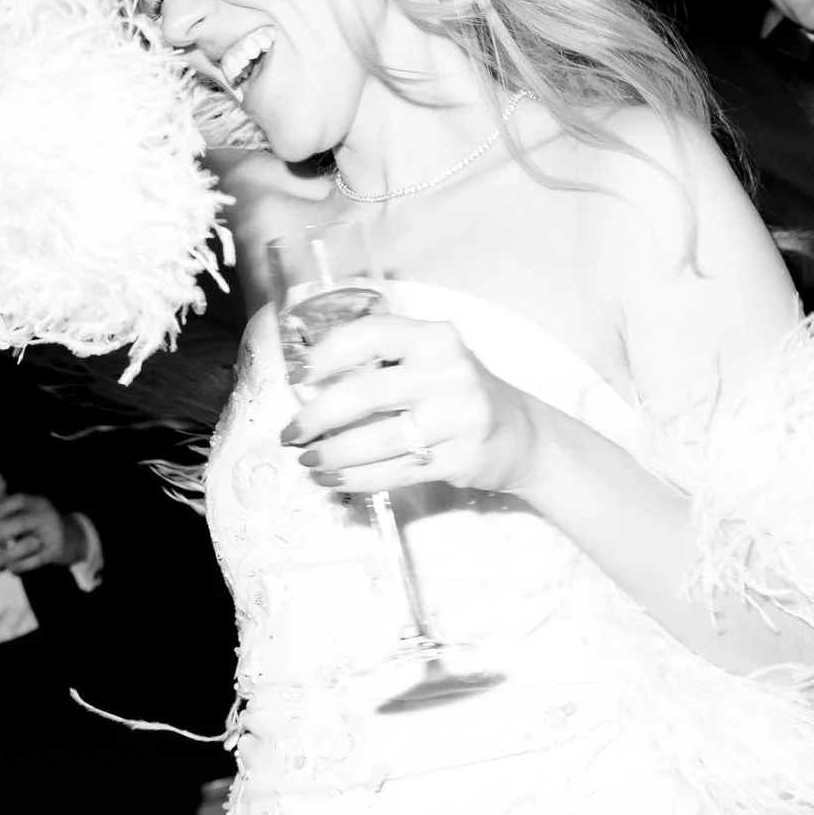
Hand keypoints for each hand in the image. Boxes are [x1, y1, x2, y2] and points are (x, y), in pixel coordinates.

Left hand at [0, 489, 76, 574]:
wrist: (73, 537)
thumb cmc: (41, 525)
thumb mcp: (31, 512)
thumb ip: (9, 512)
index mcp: (37, 503)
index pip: (19, 500)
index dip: (1, 508)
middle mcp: (46, 515)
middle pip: (20, 524)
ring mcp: (53, 534)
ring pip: (25, 545)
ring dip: (5, 556)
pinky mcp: (55, 551)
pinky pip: (34, 561)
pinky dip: (18, 566)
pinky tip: (10, 568)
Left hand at [281, 308, 540, 497]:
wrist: (521, 433)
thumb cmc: (458, 394)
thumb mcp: (431, 361)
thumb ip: (384, 362)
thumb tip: (312, 387)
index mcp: (434, 337)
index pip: (370, 335)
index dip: (326, 355)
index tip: (299, 378)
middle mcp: (448, 372)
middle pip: (365, 392)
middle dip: (318, 417)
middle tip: (292, 433)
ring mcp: (458, 417)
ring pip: (377, 439)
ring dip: (334, 455)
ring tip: (310, 461)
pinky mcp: (461, 458)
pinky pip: (396, 471)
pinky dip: (358, 479)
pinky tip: (336, 480)